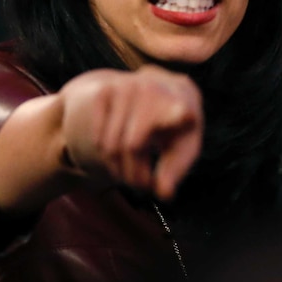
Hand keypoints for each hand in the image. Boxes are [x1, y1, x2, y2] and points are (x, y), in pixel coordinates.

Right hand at [60, 65, 202, 199]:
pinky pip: (98, 139)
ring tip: (133, 173)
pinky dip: (106, 157)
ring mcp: (126, 87)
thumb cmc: (175, 128)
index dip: (179, 113)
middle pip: (131, 146)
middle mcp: (153, 90)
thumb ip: (175, 171)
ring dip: (120, 170)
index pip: (179, 109)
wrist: (158, 91)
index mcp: (181, 104)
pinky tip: (121, 155)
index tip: (183, 114)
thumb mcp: (183, 148)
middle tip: (143, 186)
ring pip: (111, 146)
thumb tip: (163, 193)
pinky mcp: (105, 92)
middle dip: (135, 175)